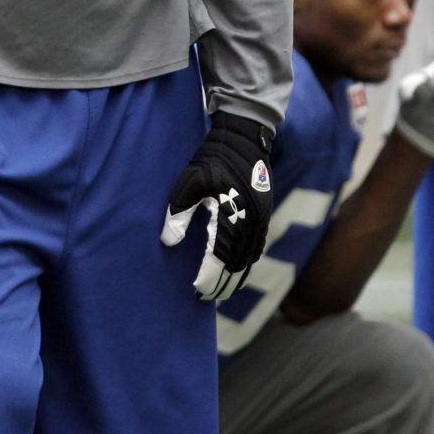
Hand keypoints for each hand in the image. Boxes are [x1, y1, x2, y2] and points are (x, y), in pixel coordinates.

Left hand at [160, 111, 273, 300]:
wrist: (243, 137)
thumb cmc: (212, 158)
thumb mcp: (188, 182)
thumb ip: (178, 213)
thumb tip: (168, 242)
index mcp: (231, 214)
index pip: (220, 257)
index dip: (209, 277)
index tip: (197, 291)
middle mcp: (251, 221)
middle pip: (238, 263)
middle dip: (222, 282)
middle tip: (205, 296)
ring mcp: (261, 218)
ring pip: (250, 256)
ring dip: (236, 274)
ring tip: (220, 287)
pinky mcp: (265, 212)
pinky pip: (258, 245)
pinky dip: (247, 260)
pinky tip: (236, 266)